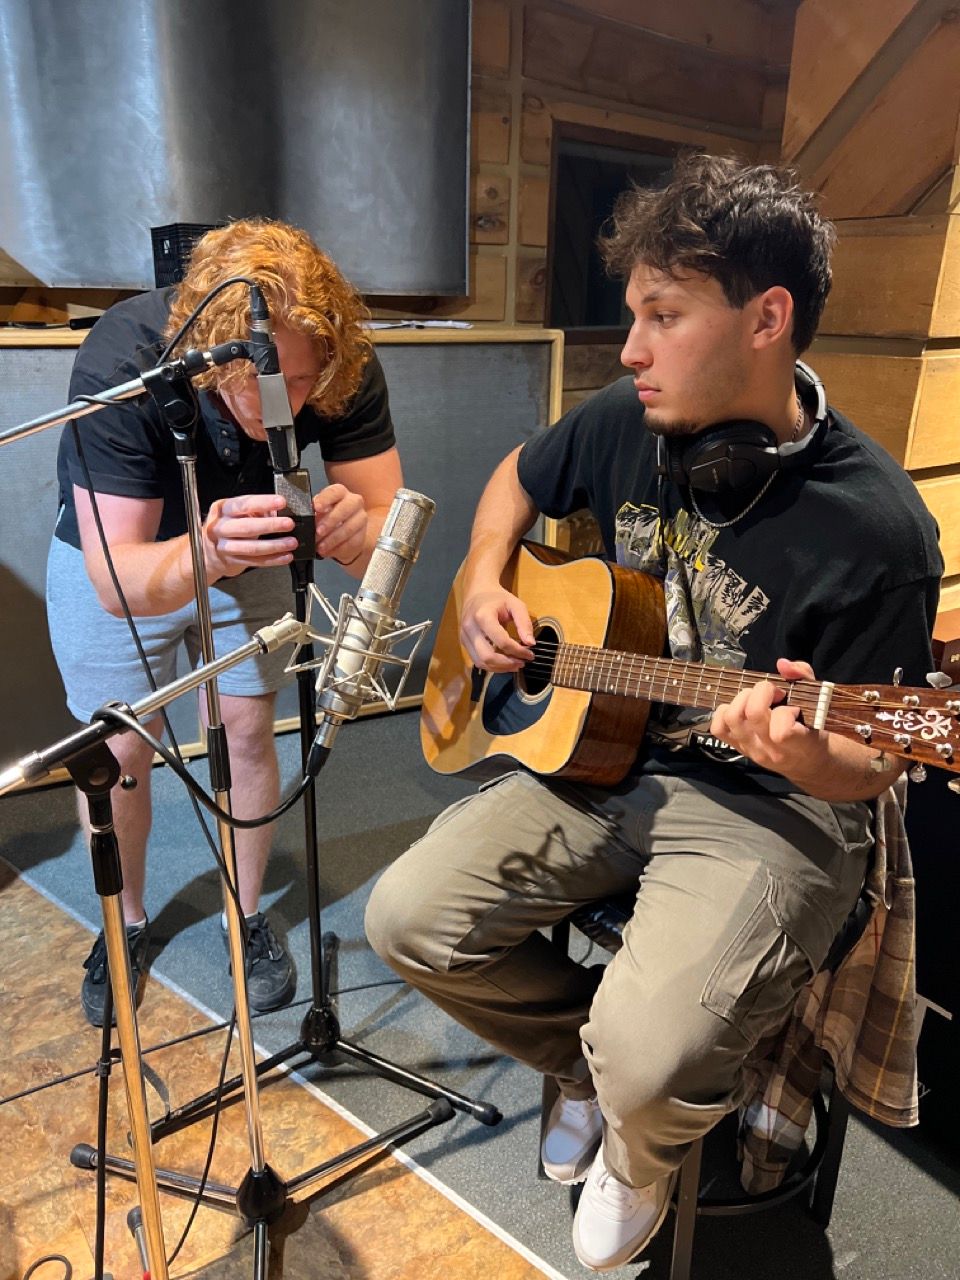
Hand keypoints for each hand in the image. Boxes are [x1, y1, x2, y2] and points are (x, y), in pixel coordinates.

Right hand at [203, 494, 298, 577]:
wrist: (209, 551)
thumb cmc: (228, 526)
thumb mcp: (237, 513)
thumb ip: (257, 510)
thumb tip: (280, 511)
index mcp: (223, 509)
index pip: (243, 504)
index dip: (263, 502)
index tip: (281, 502)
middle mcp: (220, 527)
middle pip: (246, 527)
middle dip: (270, 525)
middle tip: (289, 523)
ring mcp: (224, 546)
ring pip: (251, 547)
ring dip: (274, 545)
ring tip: (291, 542)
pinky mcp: (232, 561)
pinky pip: (255, 561)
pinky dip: (273, 559)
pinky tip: (285, 556)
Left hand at [312, 483, 366, 564]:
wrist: (343, 535)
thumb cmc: (327, 519)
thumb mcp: (318, 513)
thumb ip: (313, 512)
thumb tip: (305, 517)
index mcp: (340, 493)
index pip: (335, 491)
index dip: (325, 499)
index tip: (316, 508)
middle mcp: (353, 502)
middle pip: (345, 508)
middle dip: (330, 521)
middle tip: (318, 531)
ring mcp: (361, 518)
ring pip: (349, 528)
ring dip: (333, 539)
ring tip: (320, 546)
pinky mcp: (362, 535)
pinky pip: (352, 542)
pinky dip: (338, 548)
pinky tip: (328, 551)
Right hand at [460, 585, 534, 671]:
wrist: (477, 592)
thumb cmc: (498, 598)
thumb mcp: (516, 605)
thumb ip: (524, 623)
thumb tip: (530, 643)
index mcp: (483, 616)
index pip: (501, 641)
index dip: (518, 651)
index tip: (530, 654)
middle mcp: (470, 628)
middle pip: (487, 656)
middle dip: (507, 664)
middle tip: (522, 663)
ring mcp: (464, 636)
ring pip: (480, 662)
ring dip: (499, 668)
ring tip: (515, 665)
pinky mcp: (464, 642)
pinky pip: (477, 660)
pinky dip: (492, 666)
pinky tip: (504, 662)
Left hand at [709, 658, 828, 778]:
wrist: (808, 764)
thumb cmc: (815, 732)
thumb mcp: (821, 706)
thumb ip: (804, 678)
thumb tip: (782, 664)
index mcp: (797, 745)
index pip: (781, 731)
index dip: (785, 710)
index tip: (792, 705)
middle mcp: (770, 750)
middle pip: (752, 714)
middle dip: (762, 692)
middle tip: (773, 694)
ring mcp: (750, 750)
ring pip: (732, 717)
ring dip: (743, 699)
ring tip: (757, 699)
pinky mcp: (737, 747)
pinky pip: (718, 727)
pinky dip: (726, 711)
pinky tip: (743, 708)